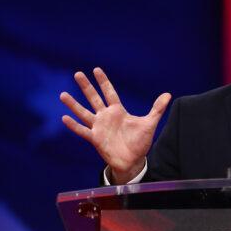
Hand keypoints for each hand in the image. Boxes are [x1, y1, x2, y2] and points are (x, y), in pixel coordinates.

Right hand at [60, 67, 170, 183]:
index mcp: (118, 111)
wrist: (133, 160)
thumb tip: (168, 94)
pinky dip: (74, 125)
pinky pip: (82, 131)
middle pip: (94, 98)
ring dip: (74, 105)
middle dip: (86, 87)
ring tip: (63, 94)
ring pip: (84, 113)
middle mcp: (106, 117)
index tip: (96, 70)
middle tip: (77, 74)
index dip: (103, 81)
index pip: (109, 92)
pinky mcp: (95, 139)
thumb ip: (157, 109)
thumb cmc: (140, 142)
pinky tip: (64, 118)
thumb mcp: (149, 123)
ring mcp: (99, 127)